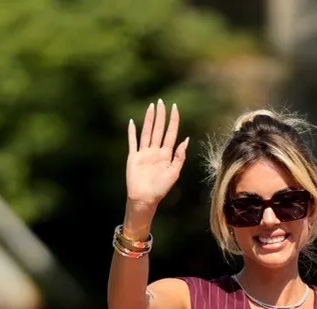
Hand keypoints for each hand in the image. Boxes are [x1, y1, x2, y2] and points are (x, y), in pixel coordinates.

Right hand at [126, 99, 188, 213]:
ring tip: (151, 107)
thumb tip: (186, 140)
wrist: (145, 199)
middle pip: (159, 129)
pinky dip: (131, 132)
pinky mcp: (134, 157)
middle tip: (162, 102)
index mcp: (166, 155)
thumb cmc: (161, 189)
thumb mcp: (174, 173)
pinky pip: (132, 142)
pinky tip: (131, 122)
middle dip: (161, 116)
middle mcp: (155, 151)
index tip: (175, 108)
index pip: (170, 133)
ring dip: (148, 119)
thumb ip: (180, 157)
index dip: (173, 121)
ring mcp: (144, 153)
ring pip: (147, 132)